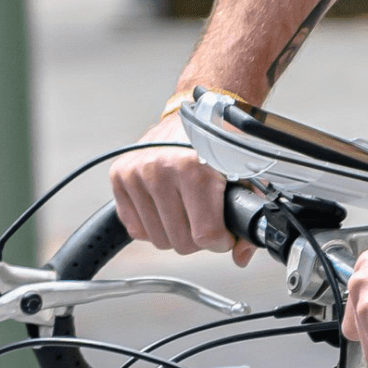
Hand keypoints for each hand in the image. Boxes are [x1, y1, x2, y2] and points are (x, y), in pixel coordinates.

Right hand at [108, 114, 257, 265]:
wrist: (195, 113)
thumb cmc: (219, 143)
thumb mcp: (244, 176)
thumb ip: (247, 217)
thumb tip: (240, 254)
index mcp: (193, 167)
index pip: (205, 235)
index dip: (219, 242)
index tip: (223, 233)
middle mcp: (160, 168)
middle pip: (180, 242)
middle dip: (198, 238)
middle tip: (205, 218)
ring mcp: (136, 173)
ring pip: (158, 239)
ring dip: (174, 232)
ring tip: (186, 210)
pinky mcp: (120, 175)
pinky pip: (135, 228)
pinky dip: (152, 225)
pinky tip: (166, 206)